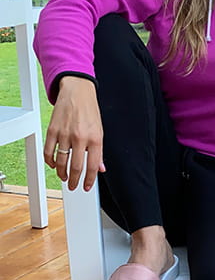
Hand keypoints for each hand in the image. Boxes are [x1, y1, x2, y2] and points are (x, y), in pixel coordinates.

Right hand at [43, 76, 104, 190]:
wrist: (77, 93)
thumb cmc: (90, 112)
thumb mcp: (100, 132)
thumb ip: (99, 152)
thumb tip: (100, 168)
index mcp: (95, 139)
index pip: (92, 166)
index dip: (90, 180)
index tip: (87, 187)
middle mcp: (80, 138)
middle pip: (76, 167)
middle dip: (75, 180)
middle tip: (74, 186)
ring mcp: (65, 134)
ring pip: (61, 161)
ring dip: (62, 173)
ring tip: (64, 177)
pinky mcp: (52, 130)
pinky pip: (49, 150)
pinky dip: (50, 161)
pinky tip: (53, 165)